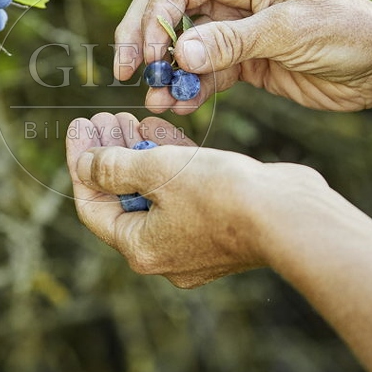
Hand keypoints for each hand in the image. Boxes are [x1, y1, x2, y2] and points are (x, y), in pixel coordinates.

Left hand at [64, 112, 328, 287]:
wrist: (291, 215)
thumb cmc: (223, 195)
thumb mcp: (158, 171)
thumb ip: (115, 166)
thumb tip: (85, 165)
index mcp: (140, 248)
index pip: (92, 204)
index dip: (80, 163)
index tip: (79, 126)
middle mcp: (163, 253)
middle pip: (121, 199)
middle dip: (110, 155)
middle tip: (104, 117)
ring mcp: (193, 243)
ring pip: (152, 193)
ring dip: (138, 155)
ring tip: (130, 118)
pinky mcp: (218, 227)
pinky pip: (181, 193)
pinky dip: (169, 164)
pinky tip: (160, 131)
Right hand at [114, 0, 371, 113]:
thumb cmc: (345, 31)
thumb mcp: (286, 31)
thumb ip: (230, 41)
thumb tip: (178, 55)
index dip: (152, 18)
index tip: (146, 55)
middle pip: (167, 13)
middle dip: (144, 42)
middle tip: (127, 72)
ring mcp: (234, 30)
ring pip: (181, 48)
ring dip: (165, 73)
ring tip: (156, 100)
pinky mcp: (242, 62)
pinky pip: (203, 74)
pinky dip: (189, 90)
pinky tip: (179, 107)